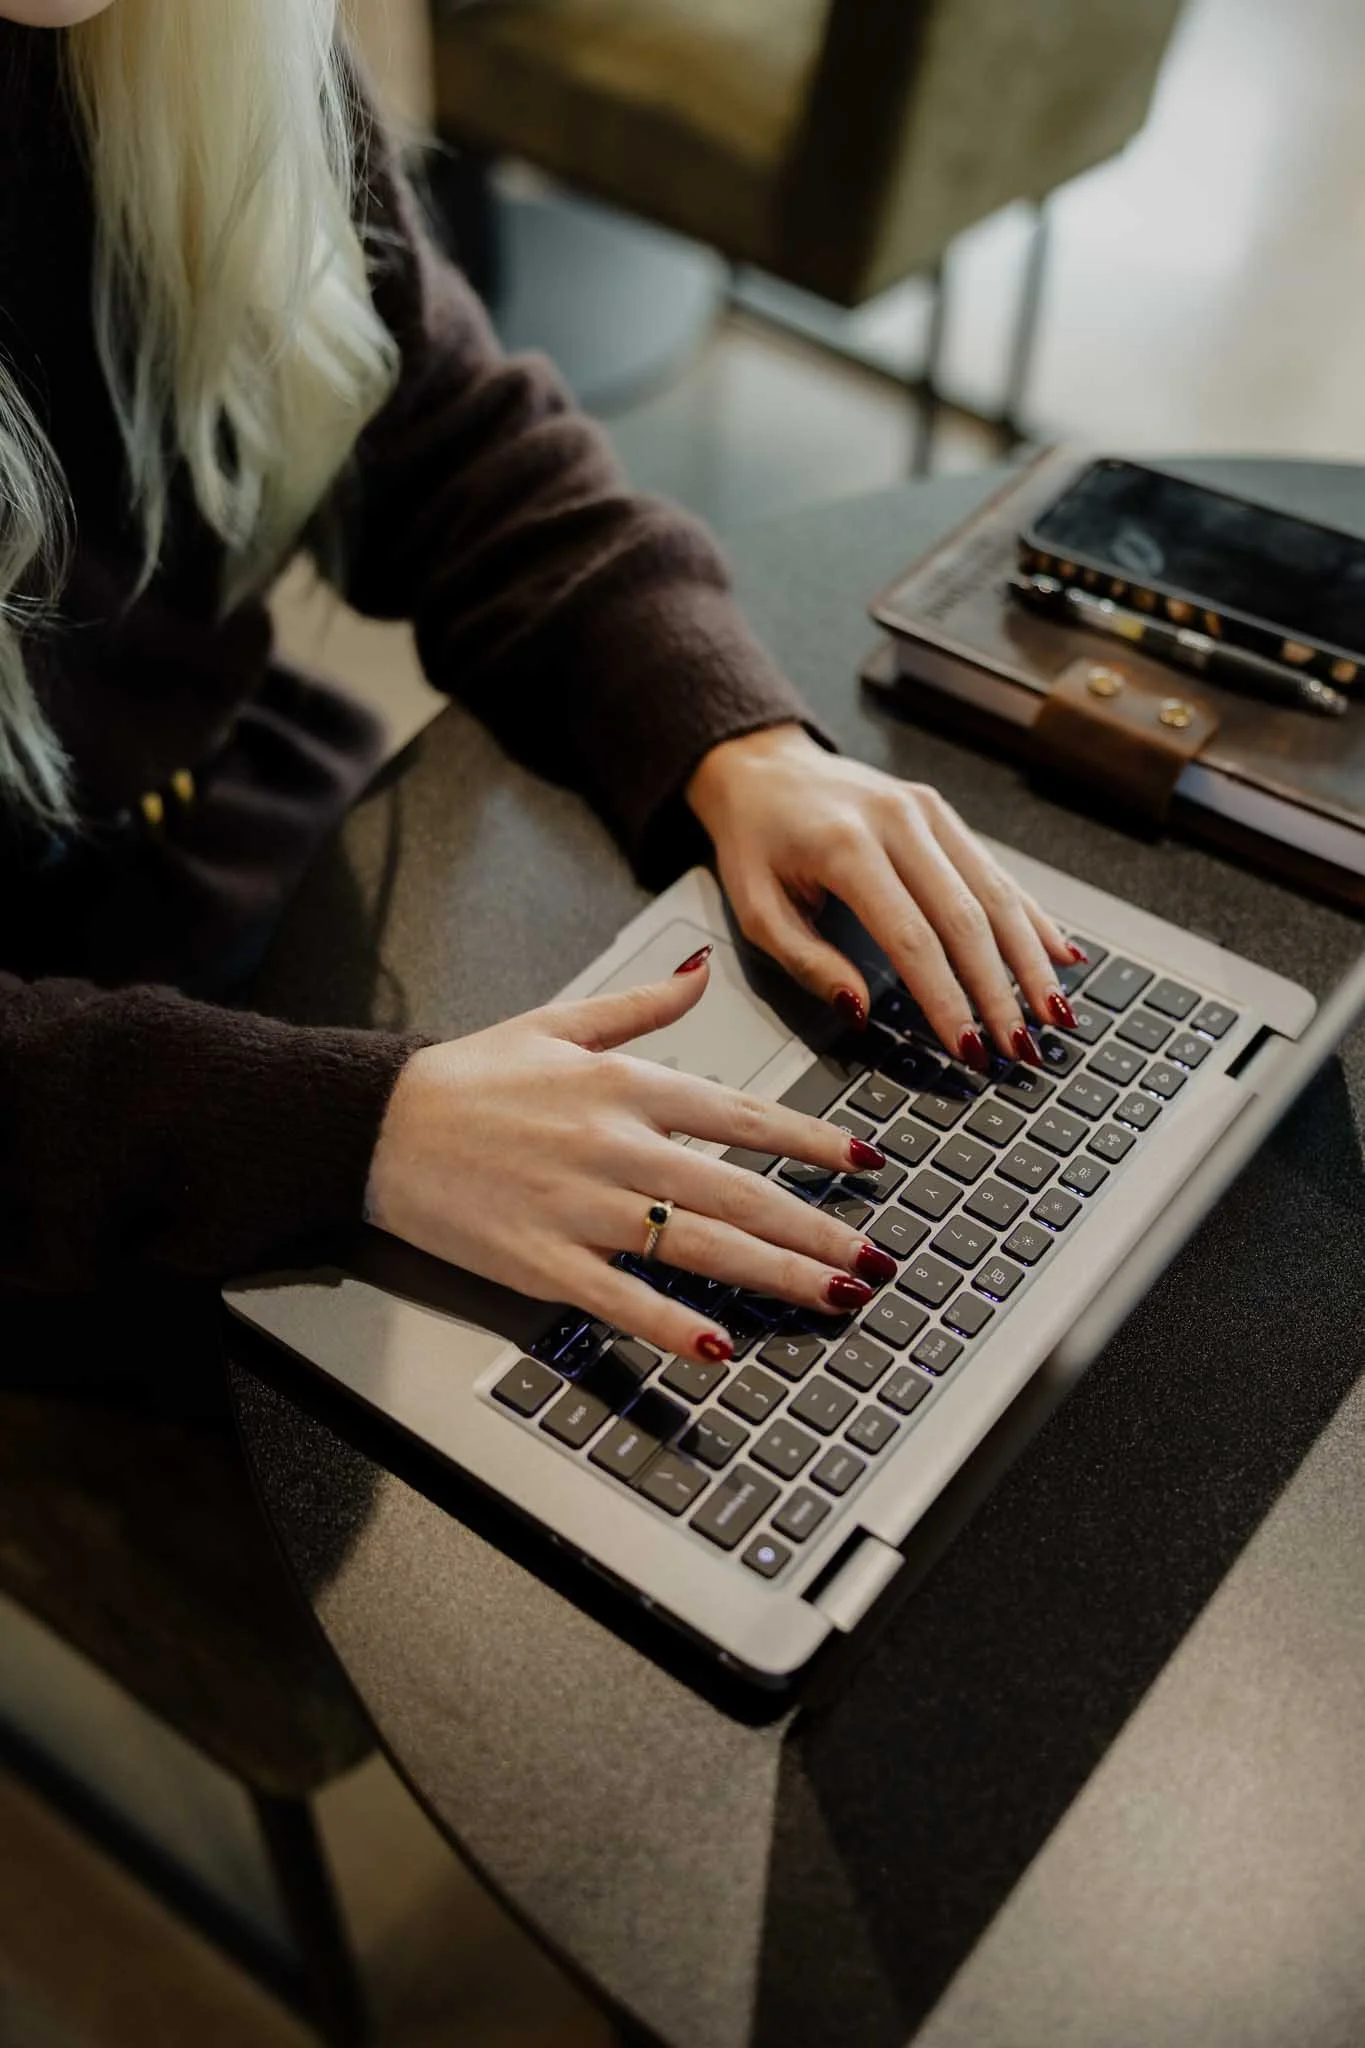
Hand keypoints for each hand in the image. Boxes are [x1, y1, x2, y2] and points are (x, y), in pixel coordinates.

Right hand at [365, 953, 897, 1363]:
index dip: (811, 1142)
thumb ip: (642, 1004)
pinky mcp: (542, 1260)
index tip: (866, 1163)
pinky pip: (622, 1299)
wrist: (376, 1122)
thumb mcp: (558, 1021)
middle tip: (875, 1260)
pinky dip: (672, 1325)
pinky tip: (720, 1347)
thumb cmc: (467, 1076)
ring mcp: (582, 1207)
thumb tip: (701, 969)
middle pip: (739, 1191)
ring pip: (700, 1245)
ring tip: (834, 1298)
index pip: (742, 1114)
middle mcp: (617, 1145)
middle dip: (818, 1229)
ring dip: (777, 1276)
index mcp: (626, 1085)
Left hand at [686, 724, 1082, 1068]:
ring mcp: (929, 813)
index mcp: (847, 846)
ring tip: (1053, 1015)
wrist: (761, 765)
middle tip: (1022, 1048)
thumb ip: (805, 961)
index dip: (947, 999)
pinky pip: (996, 871)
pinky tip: (1060, 956)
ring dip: (1030, 961)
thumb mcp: (754, 908)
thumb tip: (860, 1010)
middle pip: (968, 919)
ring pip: (996, 893)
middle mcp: (900, 822)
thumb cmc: (755, 840)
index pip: (913, 938)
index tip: (968, 1049)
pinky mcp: (944, 814)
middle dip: (1000, 991)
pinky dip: (1032, 918)